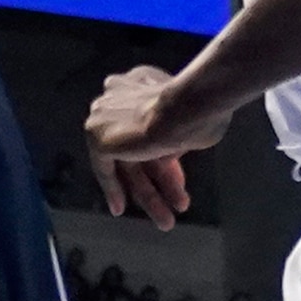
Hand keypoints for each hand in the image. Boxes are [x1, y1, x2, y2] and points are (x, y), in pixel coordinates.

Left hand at [81, 66, 215, 225]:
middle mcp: (118, 93)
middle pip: (138, 149)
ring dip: (147, 194)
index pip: (147, 124)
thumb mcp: (194, 123)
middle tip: (174, 205)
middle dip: (158, 182)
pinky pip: (107, 169)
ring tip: (164, 220)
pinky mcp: (98, 135)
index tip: (174, 176)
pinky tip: (123, 208)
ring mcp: (106, 114)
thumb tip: (173, 153)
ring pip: (127, 163)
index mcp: (141, 80)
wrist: (188, 107)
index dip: (164, 157)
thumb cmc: (202, 111)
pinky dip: (116, 190)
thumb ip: (178, 135)